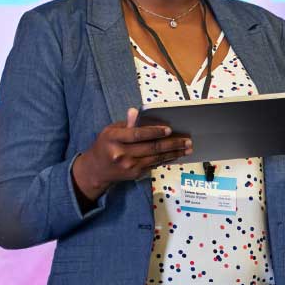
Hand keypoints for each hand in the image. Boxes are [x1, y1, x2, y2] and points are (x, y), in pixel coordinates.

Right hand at [72, 108, 191, 200]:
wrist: (96, 170)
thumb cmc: (106, 145)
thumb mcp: (111, 130)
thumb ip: (127, 123)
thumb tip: (137, 111)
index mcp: (113, 138)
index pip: (137, 134)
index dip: (154, 132)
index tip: (169, 129)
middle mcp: (121, 153)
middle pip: (151, 147)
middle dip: (172, 143)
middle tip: (187, 140)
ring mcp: (129, 166)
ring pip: (156, 157)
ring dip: (175, 152)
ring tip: (188, 148)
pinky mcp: (136, 174)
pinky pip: (155, 164)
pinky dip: (167, 159)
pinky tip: (177, 154)